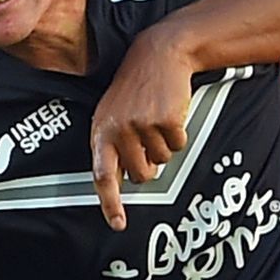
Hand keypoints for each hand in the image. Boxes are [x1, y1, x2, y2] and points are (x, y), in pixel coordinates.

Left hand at [90, 25, 194, 228]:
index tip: (119, 224)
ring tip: (156, 119)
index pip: (102, 176)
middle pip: (141, 175)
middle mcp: (119, 131)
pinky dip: (178, 134)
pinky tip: (170, 113)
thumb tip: (119, 184)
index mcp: (101, 132)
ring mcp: (142, 126)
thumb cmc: (134, 90)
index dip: (110, 204)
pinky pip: (178, 146)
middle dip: (148, 164)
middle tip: (147, 138)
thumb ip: (112, 147)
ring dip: (163, 146)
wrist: (158, 54)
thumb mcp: (112, 115)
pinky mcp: (166, 121)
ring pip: (162, 161)